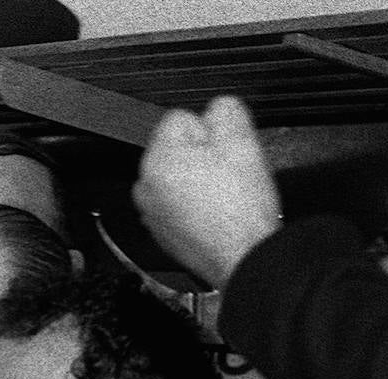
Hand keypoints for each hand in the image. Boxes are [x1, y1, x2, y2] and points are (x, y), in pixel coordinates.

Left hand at [133, 96, 281, 288]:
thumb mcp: (242, 140)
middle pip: (177, 149)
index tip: (224, 150)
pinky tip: (215, 214)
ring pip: (178, 177)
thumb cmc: (240, 209)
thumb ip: (224, 110)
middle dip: (202, 155)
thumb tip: (215, 110)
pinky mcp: (161, 233)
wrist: (242, 258)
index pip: (181, 118)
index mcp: (157, 160)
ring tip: (222, 197)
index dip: (209, 130)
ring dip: (198, 180)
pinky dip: (194, 205)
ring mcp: (150, 213)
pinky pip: (178, 204)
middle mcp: (145, 187)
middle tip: (227, 175)